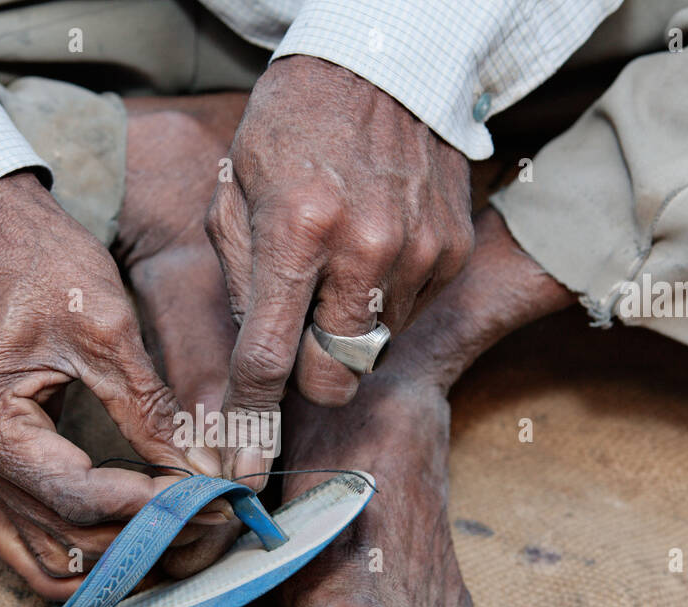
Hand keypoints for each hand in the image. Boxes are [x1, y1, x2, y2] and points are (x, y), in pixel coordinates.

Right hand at [0, 172, 220, 600]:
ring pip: (49, 553)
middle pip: (69, 535)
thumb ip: (151, 410)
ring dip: (115, 558)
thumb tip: (203, 470)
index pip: (81, 498)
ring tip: (179, 538)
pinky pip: (30, 537)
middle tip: (212, 521)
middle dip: (145, 536)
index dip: (153, 510)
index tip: (213, 505)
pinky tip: (128, 545)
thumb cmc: (42, 264)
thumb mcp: (105, 330)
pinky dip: (79, 552)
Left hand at [206, 55, 473, 486]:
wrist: (381, 63)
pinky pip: (410, 314)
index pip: (267, 358)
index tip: (239, 463)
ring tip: (334, 277)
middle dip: (308, 381)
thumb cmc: (292, 126)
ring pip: (374, 351)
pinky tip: (371, 254)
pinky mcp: (452, 249)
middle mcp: (362, 248)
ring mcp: (417, 251)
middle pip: (334, 378)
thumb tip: (245, 369)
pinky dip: (384, 303)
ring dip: (348, 337)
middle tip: (296, 352)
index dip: (249, 419)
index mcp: (295, 230)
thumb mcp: (235, 192)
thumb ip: (240, 281)